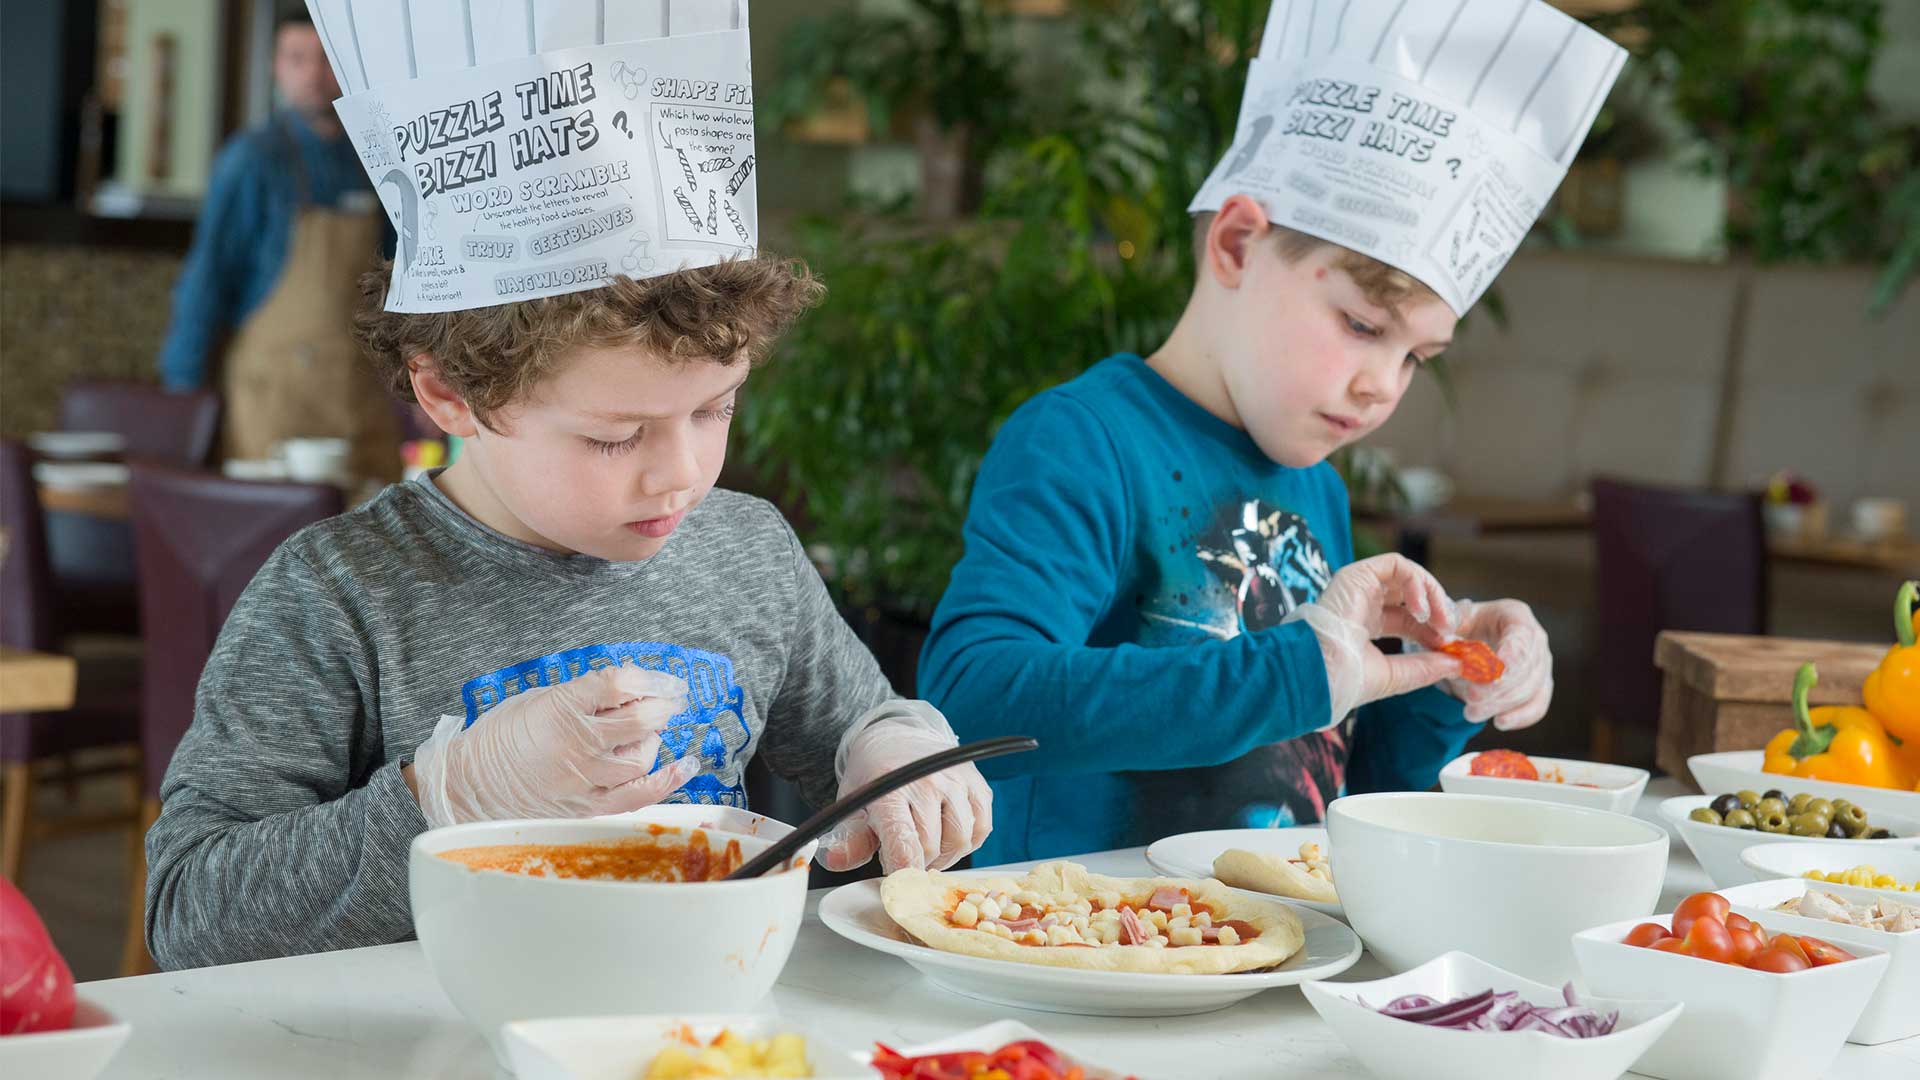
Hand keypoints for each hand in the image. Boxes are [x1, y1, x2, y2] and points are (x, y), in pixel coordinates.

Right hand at [411, 666, 701, 827]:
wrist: (468, 786)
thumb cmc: (499, 738)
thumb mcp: (536, 699)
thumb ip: (580, 693)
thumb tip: (625, 684)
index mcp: (560, 708)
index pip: (619, 684)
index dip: (648, 678)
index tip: (660, 679)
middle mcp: (577, 743)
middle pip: (640, 719)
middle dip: (662, 704)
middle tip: (669, 699)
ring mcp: (584, 779)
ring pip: (642, 756)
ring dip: (654, 739)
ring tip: (648, 731)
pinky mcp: (586, 807)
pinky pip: (637, 796)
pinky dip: (666, 780)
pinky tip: (685, 765)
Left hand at [818, 703, 992, 873]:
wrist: (899, 739)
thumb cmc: (875, 778)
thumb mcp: (854, 805)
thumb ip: (850, 839)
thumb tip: (835, 862)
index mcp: (890, 788)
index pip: (903, 840)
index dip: (903, 871)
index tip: (900, 883)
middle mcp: (928, 781)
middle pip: (930, 847)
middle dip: (916, 862)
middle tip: (902, 853)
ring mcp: (957, 781)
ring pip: (960, 841)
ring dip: (943, 855)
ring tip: (925, 845)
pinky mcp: (979, 785)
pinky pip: (981, 829)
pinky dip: (966, 841)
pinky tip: (947, 835)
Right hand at [1284, 554, 1461, 727]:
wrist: (1319, 673)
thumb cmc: (1344, 680)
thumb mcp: (1395, 675)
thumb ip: (1425, 667)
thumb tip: (1457, 663)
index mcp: (1366, 626)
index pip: (1408, 621)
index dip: (1432, 630)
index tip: (1448, 646)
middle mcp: (1363, 603)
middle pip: (1411, 596)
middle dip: (1438, 610)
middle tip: (1451, 629)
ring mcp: (1359, 587)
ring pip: (1407, 575)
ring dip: (1432, 594)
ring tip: (1441, 620)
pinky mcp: (1357, 574)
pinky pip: (1396, 565)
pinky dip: (1417, 582)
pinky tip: (1422, 610)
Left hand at [1440, 598, 1553, 730]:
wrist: (1462, 645)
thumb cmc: (1456, 629)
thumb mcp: (1447, 623)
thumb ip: (1446, 627)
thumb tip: (1444, 637)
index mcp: (1515, 615)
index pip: (1521, 636)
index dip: (1510, 657)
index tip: (1493, 675)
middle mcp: (1535, 638)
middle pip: (1528, 666)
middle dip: (1499, 686)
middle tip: (1471, 698)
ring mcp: (1541, 663)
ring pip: (1532, 689)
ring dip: (1501, 704)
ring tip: (1471, 713)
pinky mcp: (1539, 687)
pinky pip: (1537, 706)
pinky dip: (1520, 717)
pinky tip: (1500, 722)